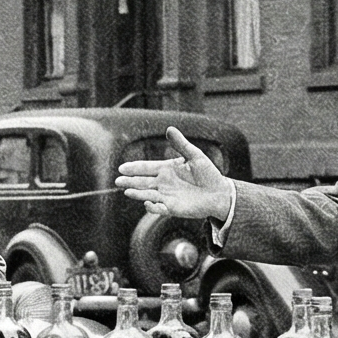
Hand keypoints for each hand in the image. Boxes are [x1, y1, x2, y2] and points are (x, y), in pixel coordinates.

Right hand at [116, 127, 232, 221]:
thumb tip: (169, 129)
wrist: (219, 192)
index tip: (122, 168)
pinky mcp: (172, 208)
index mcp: (166, 169)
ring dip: (137, 193)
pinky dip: (152, 207)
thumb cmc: (208, 173)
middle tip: (118, 181)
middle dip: (130, 182)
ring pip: (147, 194)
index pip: (146, 168)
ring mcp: (166, 196)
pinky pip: (159, 209)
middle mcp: (163, 183)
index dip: (134, 168)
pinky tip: (147, 203)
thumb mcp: (195, 155)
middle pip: (142, 182)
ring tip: (127, 191)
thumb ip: (181, 144)